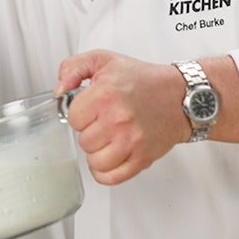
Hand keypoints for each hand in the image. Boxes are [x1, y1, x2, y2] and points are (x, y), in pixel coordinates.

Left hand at [55, 50, 188, 184]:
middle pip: (83, 141)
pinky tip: (111, 155)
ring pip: (94, 161)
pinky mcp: (142, 159)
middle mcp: (117, 119)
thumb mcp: (104, 60)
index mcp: (104, 94)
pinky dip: (105, 171)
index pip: (72, 118)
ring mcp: (130, 141)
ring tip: (110, 137)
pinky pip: (110, 177)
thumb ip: (73, 68)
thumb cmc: (142, 80)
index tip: (92, 108)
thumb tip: (59, 91)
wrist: (179, 96)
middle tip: (105, 120)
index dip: (81, 113)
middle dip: (91, 131)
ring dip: (98, 151)